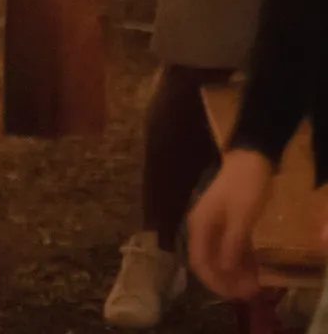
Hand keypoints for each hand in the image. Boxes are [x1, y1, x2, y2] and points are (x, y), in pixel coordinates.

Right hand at [185, 147, 275, 299]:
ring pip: (217, 256)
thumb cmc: (244, 187)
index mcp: (199, 225)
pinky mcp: (224, 223)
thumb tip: (225, 268)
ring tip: (253, 284)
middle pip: (206, 261)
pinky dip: (238, 260)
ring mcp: (211, 225)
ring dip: (233, 272)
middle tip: (248, 292)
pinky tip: (253, 267)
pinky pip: (227, 248)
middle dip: (225, 280)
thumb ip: (231, 243)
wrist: (250, 158)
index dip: (215, 281)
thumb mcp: (241, 217)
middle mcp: (200, 227)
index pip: (199, 262)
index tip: (235, 293)